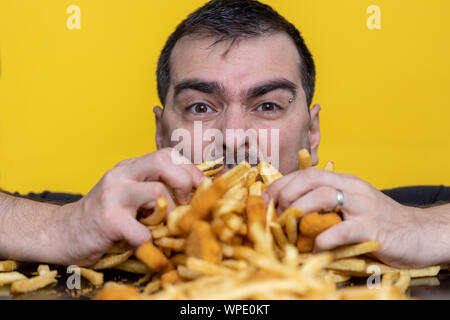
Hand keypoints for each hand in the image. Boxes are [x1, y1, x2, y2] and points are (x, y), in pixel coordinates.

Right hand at [54, 148, 203, 265]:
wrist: (66, 231)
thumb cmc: (107, 214)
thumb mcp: (129, 191)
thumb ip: (154, 186)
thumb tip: (193, 191)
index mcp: (130, 167)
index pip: (167, 154)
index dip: (189, 169)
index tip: (200, 188)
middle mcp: (121, 175)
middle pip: (162, 161)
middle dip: (183, 181)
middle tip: (184, 203)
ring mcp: (113, 196)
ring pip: (156, 192)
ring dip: (169, 213)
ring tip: (164, 225)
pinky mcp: (108, 221)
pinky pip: (141, 230)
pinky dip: (149, 239)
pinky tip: (144, 242)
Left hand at [264, 168, 448, 267]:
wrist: (419, 232)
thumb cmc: (379, 221)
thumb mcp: (351, 205)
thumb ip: (326, 205)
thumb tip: (291, 211)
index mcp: (345, 181)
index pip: (308, 173)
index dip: (282, 183)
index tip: (265, 196)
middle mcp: (353, 189)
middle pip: (312, 179)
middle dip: (286, 193)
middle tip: (274, 211)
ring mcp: (363, 207)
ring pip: (324, 196)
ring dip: (300, 210)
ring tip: (290, 225)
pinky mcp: (373, 229)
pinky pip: (343, 230)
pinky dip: (324, 238)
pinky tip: (315, 246)